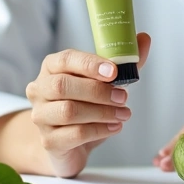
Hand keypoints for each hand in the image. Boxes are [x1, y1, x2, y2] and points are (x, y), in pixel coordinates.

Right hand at [26, 32, 150, 177]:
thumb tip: (144, 38)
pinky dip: (99, 130)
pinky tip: (114, 127)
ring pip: (69, 111)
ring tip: (124, 114)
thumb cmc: (85, 105)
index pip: (66, 60)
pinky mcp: (48, 141)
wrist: (70, 144)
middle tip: (123, 97)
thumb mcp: (104, 82)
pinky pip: (74, 134)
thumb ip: (123, 63)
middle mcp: (39, 90)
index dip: (90, 64)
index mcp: (51, 68)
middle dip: (98, 91)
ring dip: (102, 112)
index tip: (114, 72)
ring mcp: (40, 116)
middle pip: (63, 86)